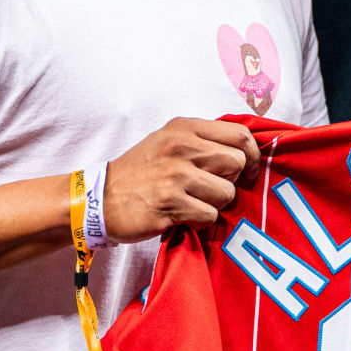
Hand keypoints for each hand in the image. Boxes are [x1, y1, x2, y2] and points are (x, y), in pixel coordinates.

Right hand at [101, 118, 261, 243]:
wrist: (99, 199)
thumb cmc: (139, 173)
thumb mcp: (167, 142)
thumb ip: (202, 142)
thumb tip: (245, 152)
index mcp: (183, 128)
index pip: (239, 134)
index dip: (251, 155)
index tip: (247, 170)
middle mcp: (181, 147)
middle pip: (237, 163)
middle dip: (232, 182)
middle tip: (213, 190)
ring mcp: (175, 175)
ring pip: (227, 193)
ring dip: (215, 204)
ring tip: (193, 203)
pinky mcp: (170, 203)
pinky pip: (210, 215)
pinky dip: (200, 222)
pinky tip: (183, 217)